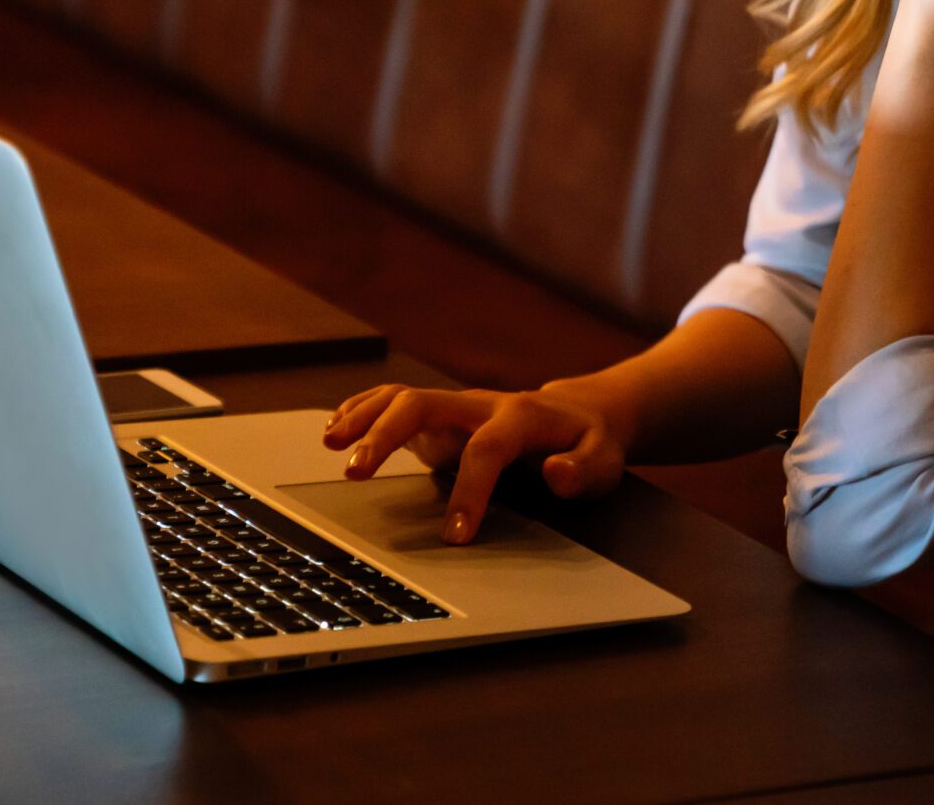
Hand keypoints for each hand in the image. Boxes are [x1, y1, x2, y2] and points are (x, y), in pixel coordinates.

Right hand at [320, 382, 627, 543]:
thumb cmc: (589, 443)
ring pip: (402, 396)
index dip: (469, 490)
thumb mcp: (605, 460)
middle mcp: (482, 404)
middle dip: (385, 433)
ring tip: (329, 443)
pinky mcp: (442, 416)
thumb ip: (584, 470)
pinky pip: (395, 403)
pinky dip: (363, 409)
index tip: (454, 535)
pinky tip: (336, 428)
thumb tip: (555, 473)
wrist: (581, 412)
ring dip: (364, 415)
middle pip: (424, 402)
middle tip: (354, 472)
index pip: (486, 448)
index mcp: (521, 417)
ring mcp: (458, 407)